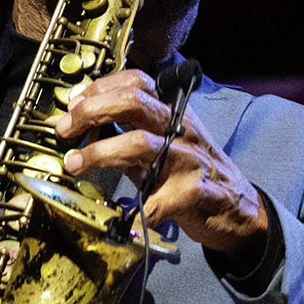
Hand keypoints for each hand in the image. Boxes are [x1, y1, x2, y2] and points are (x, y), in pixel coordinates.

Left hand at [61, 67, 268, 260]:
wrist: (239, 207)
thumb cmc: (194, 174)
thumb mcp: (166, 144)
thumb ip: (131, 134)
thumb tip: (86, 127)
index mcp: (173, 113)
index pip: (137, 82)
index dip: (101, 88)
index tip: (74, 103)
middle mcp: (181, 130)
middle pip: (133, 102)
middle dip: (91, 112)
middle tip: (65, 130)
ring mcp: (189, 160)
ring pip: (139, 143)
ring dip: (99, 152)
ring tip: (75, 163)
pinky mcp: (195, 193)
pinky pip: (158, 202)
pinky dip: (136, 213)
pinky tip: (122, 221)